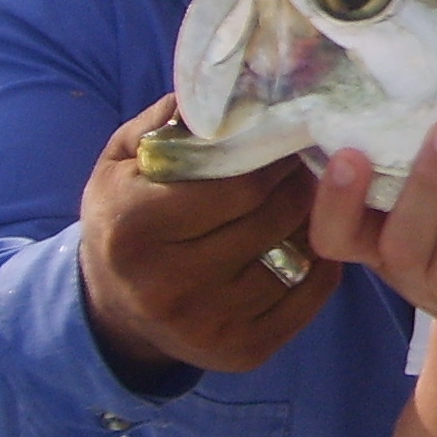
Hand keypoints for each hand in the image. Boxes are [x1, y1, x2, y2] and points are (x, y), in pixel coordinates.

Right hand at [78, 95, 330, 384]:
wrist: (112, 310)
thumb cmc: (124, 217)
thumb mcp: (123, 161)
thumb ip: (167, 121)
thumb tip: (230, 83)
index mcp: (135, 229)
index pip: (235, 185)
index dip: (274, 155)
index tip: (295, 130)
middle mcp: (168, 285)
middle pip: (269, 218)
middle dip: (300, 180)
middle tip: (318, 155)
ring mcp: (206, 326)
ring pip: (293, 256)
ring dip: (316, 220)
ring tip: (324, 192)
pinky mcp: (240, 353)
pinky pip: (305, 298)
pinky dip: (321, 264)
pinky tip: (317, 237)